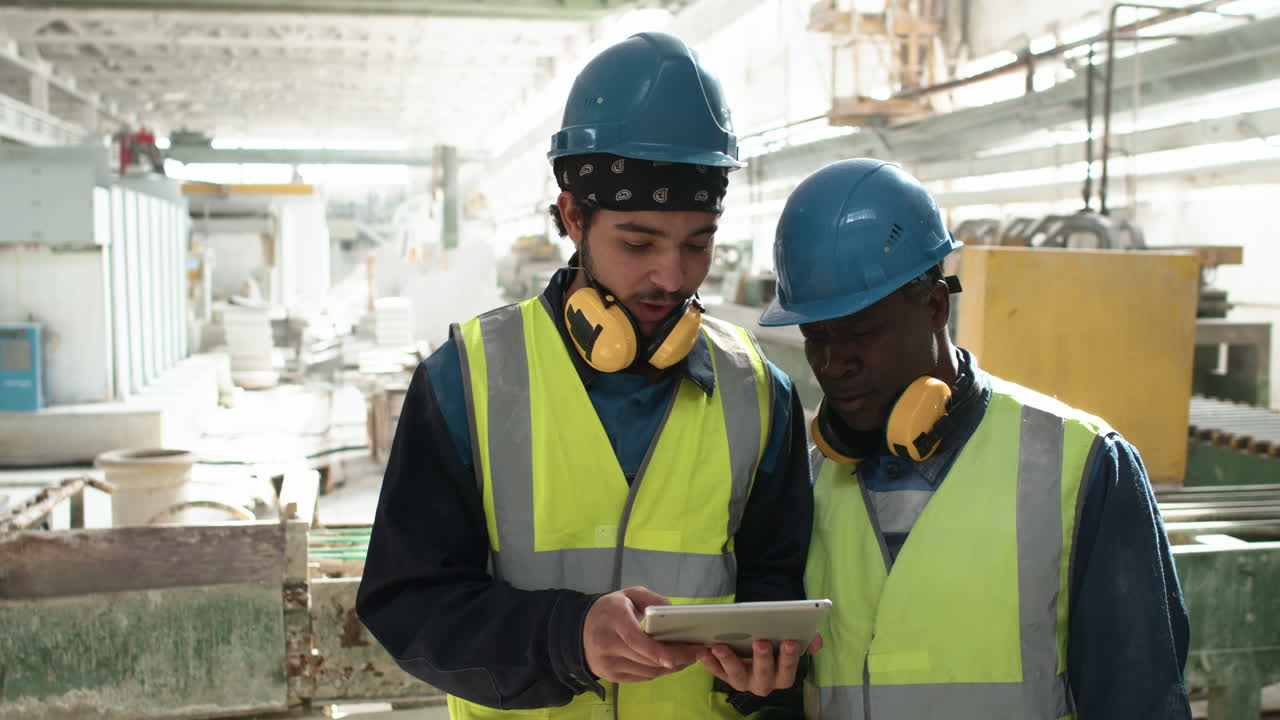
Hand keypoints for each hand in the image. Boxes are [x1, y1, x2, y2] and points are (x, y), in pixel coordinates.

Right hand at [583, 586, 701, 682]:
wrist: (580, 629)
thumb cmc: (610, 610)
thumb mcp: (628, 594)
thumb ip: (651, 599)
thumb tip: (672, 610)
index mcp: (612, 619)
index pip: (636, 640)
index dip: (658, 650)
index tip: (681, 653)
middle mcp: (607, 644)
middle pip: (647, 658)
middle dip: (677, 657)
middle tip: (698, 651)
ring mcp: (607, 663)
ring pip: (647, 671)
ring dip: (671, 667)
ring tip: (689, 657)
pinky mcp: (611, 676)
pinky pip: (642, 678)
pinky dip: (660, 672)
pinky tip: (672, 663)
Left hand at [698, 634, 821, 696]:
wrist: (755, 639)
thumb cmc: (776, 639)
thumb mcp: (791, 637)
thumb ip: (806, 639)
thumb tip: (816, 641)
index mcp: (782, 675)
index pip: (788, 670)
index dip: (789, 657)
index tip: (789, 641)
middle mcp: (763, 683)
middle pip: (763, 675)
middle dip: (762, 659)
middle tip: (761, 641)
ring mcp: (742, 680)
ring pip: (736, 676)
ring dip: (728, 660)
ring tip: (720, 646)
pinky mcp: (724, 675)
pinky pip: (715, 671)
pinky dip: (708, 661)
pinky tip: (704, 648)